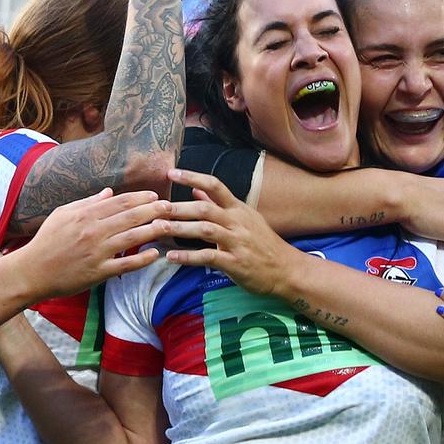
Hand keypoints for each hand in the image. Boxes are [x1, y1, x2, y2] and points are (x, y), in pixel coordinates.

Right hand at [14, 188, 168, 299]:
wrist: (32, 271)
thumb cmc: (46, 241)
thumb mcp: (63, 214)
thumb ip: (87, 202)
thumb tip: (110, 192)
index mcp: (85, 215)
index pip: (120, 202)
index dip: (140, 198)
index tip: (155, 197)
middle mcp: (93, 231)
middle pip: (131, 217)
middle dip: (154, 210)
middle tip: (171, 207)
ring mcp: (97, 252)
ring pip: (132, 238)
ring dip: (153, 230)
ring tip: (169, 226)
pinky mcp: (98, 272)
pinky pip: (125, 264)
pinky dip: (142, 259)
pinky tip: (155, 254)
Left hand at [160, 168, 302, 296]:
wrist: (287, 269)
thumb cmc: (263, 243)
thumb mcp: (244, 218)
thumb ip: (218, 204)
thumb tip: (196, 188)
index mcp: (238, 208)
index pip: (215, 185)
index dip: (192, 177)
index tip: (170, 173)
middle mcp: (237, 222)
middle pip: (205, 208)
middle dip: (178, 207)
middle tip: (155, 207)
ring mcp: (237, 242)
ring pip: (205, 230)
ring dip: (180, 229)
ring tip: (157, 229)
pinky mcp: (236, 263)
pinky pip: (209, 257)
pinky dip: (188, 257)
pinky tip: (172, 257)